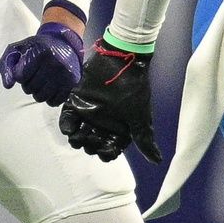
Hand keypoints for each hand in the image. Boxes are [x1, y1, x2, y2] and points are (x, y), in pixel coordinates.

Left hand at [0, 22, 84, 106]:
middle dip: (27, 84)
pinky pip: (54, 102)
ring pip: (41, 97)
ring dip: (37, 92)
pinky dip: (49, 98)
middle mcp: (54, 64)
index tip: (25, 67)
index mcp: (40, 53)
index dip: (19, 74)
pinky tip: (49, 87)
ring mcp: (64, 74)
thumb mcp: (17, 49)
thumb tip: (8, 85)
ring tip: (40, 81)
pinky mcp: (72, 83)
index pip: (20, 76)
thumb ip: (6, 65)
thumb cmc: (37, 47)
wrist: (62, 42)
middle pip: (30, 88)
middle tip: (33, 74)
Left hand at [59, 39, 161, 162]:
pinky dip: (66, 125)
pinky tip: (70, 128)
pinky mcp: (77, 101)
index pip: (109, 151)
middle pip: (92, 144)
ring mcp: (88, 113)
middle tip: (92, 137)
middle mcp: (102, 124)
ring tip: (80, 134)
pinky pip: (67, 118)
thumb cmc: (132, 89)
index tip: (104, 149)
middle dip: (90, 145)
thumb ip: (144, 138)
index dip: (105, 154)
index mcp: (118, 130)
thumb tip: (157, 161)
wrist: (120, 61)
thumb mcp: (139, 116)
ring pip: (78, 135)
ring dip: (77, 139)